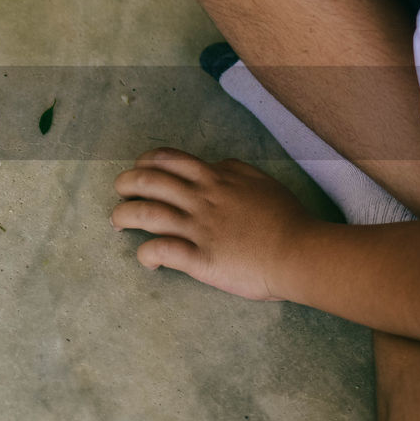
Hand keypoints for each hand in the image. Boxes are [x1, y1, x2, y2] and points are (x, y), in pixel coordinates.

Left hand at [110, 148, 315, 300]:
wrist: (302, 253)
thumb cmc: (287, 219)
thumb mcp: (261, 181)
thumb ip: (234, 170)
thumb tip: (215, 165)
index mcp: (215, 179)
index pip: (167, 159)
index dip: (145, 162)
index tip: (139, 171)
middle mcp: (201, 199)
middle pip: (146, 181)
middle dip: (124, 185)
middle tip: (121, 194)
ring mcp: (197, 228)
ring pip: (144, 214)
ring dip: (122, 216)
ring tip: (118, 223)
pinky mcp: (199, 258)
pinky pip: (160, 251)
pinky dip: (145, 255)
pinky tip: (148, 261)